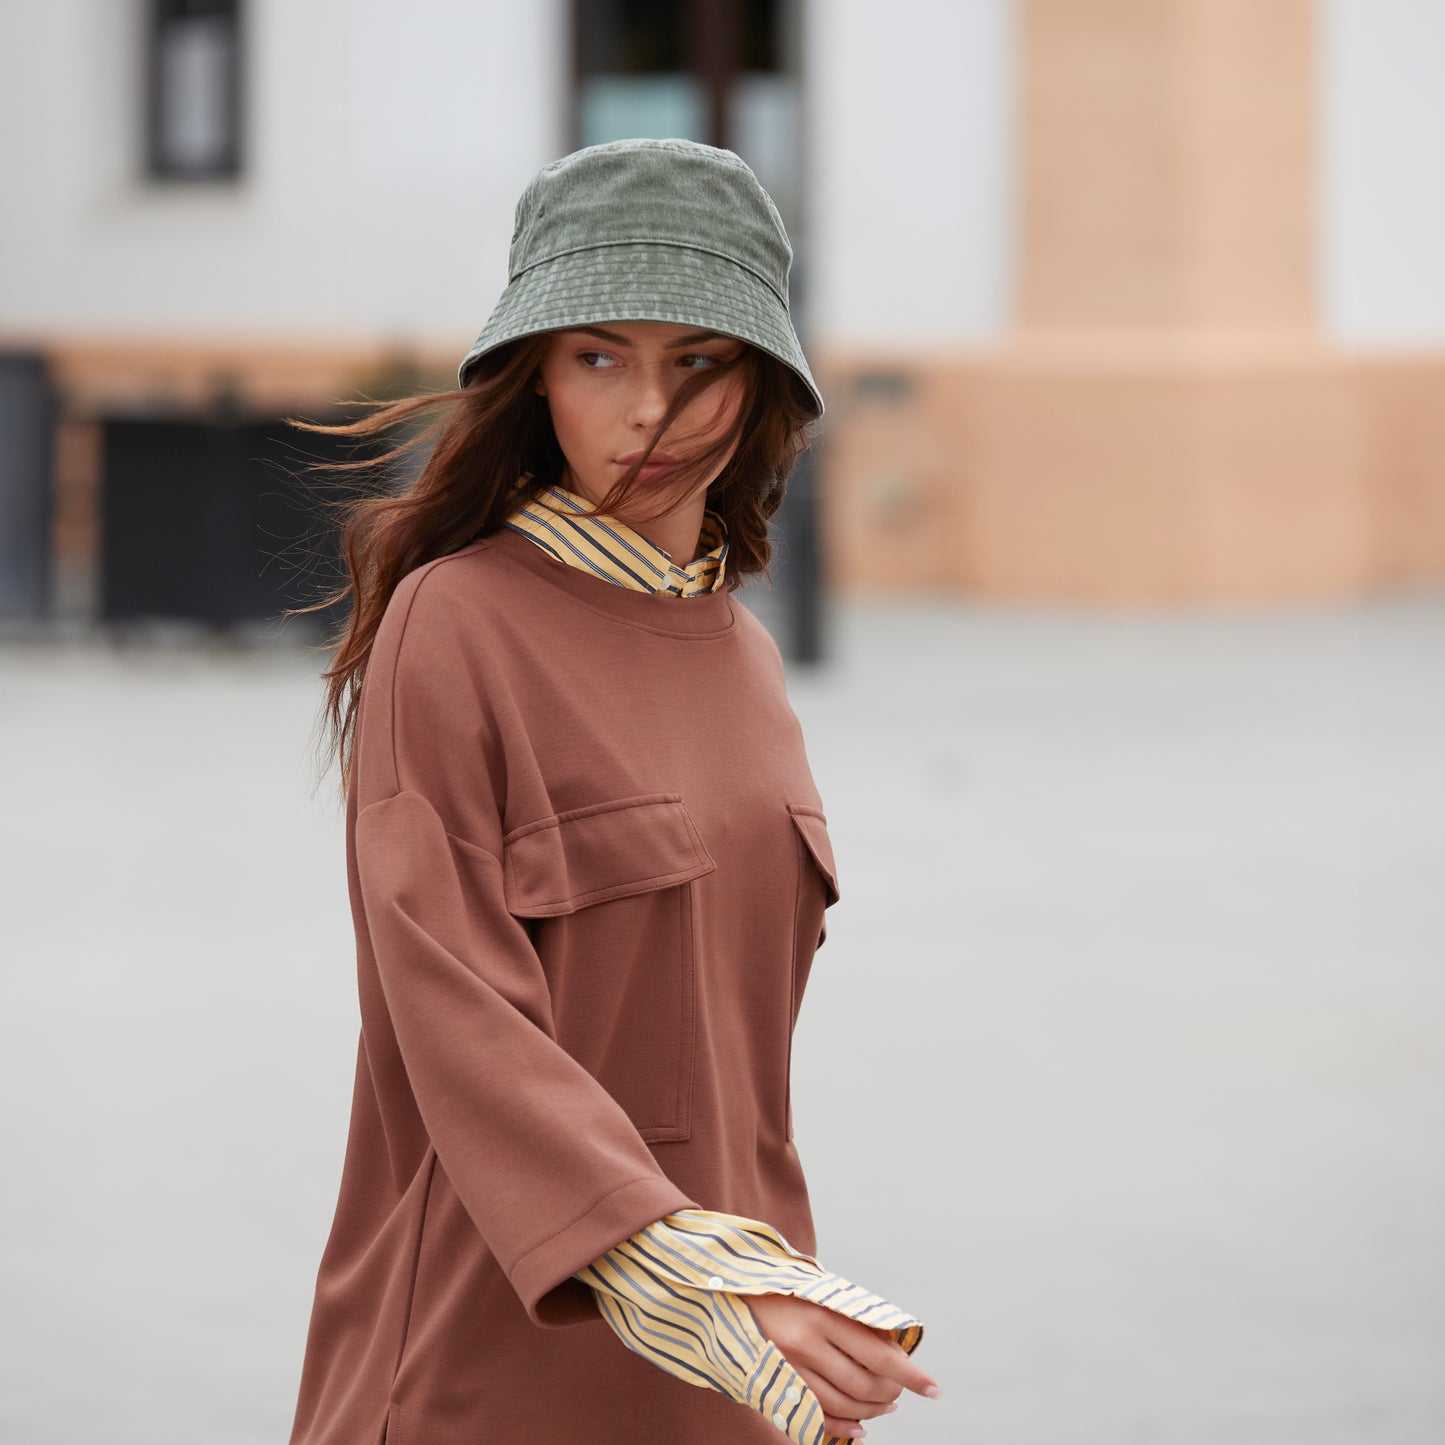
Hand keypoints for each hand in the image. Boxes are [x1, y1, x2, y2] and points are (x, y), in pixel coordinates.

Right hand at [744, 1292, 938, 1439]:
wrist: (729, 1292)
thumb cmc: (782, 1286)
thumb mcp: (820, 1289)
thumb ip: (854, 1314)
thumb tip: (895, 1343)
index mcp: (822, 1313)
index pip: (879, 1354)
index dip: (910, 1375)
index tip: (932, 1388)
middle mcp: (806, 1344)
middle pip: (863, 1386)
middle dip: (892, 1394)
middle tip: (901, 1391)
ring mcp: (788, 1368)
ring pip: (842, 1406)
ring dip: (872, 1412)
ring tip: (886, 1405)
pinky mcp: (773, 1386)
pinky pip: (816, 1418)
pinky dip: (843, 1429)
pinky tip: (860, 1428)